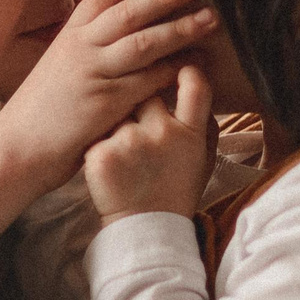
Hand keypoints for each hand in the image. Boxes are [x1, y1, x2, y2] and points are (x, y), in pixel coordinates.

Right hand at [0, 0, 215, 184]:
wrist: (17, 149)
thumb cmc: (39, 112)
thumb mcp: (56, 68)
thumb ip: (83, 48)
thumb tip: (108, 31)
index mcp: (68, 37)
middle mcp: (81, 49)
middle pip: (127, 13)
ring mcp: (94, 75)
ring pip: (143, 43)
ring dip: (179, 29)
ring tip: (209, 18)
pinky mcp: (107, 103)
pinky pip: (148, 80)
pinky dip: (173, 69)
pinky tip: (195, 62)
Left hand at [83, 65, 215, 221]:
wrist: (146, 230)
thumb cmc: (174, 190)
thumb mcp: (201, 158)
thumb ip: (201, 122)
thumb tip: (195, 83)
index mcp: (190, 133)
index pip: (195, 85)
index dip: (186, 70)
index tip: (179, 69)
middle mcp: (162, 132)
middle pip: (146, 93)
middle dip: (141, 103)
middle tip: (141, 130)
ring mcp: (129, 141)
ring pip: (119, 112)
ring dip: (118, 124)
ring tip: (126, 155)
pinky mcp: (101, 153)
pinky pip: (98, 132)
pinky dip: (100, 144)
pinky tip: (110, 165)